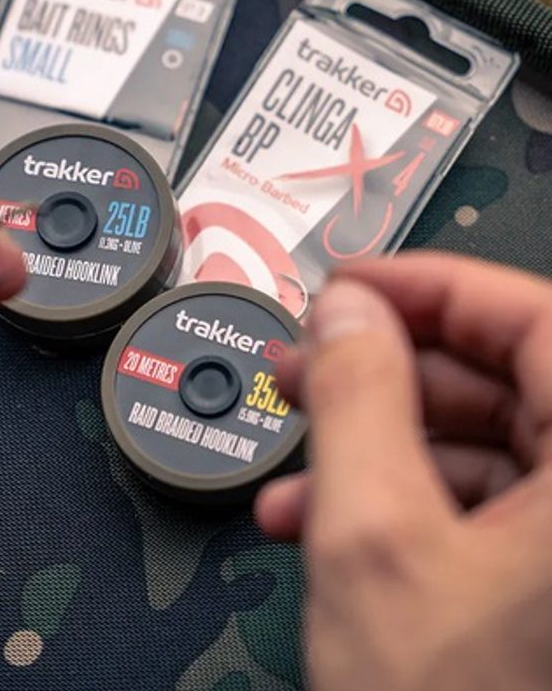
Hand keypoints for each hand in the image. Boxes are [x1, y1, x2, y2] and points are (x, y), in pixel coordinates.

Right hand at [255, 252, 551, 690]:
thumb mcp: (374, 540)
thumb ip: (355, 396)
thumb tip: (345, 310)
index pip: (530, 315)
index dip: (428, 284)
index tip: (350, 284)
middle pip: (503, 377)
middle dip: (385, 369)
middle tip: (308, 365)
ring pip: (486, 446)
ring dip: (378, 444)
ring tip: (296, 460)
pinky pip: (484, 509)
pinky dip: (402, 501)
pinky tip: (325, 519)